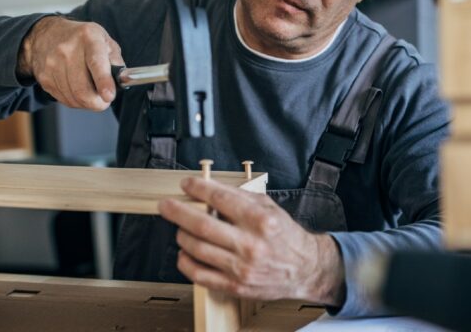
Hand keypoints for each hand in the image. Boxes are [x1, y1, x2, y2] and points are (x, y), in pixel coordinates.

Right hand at [17, 16, 123, 110]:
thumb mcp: (103, 40)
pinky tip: (77, 90)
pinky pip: (64, 99)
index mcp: (88, 37)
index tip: (109, 96)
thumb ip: (115, 60)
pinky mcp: (44, 77)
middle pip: (82, 89)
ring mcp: (52, 64)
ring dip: (86, 102)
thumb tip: (122, 79)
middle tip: (104, 101)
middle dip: (97, 103)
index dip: (103, 82)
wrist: (46, 35)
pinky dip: (75, 100)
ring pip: (73, 98)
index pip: (96, 62)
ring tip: (91, 92)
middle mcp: (67, 50)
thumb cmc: (81, 39)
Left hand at [158, 177, 344, 304]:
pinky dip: (185, 262)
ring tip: (179, 228)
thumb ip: (240, 199)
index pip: (221, 199)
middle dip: (178, 212)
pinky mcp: (235, 286)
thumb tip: (208, 190)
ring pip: (197, 249)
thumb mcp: (269, 208)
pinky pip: (200, 274)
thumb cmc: (285, 236)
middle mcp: (251, 245)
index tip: (186, 184)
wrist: (304, 269)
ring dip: (181, 235)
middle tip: (166, 205)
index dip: (198, 189)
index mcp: (260, 221)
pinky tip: (184, 252)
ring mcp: (241, 268)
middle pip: (202, 225)